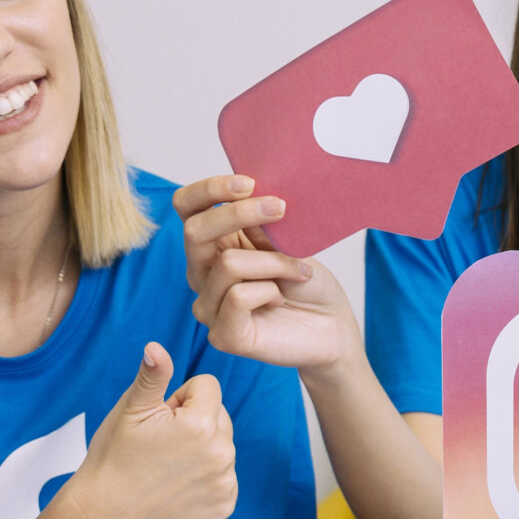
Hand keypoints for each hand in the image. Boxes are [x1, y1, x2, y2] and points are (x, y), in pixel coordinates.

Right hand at [63, 342, 239, 518]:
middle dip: (194, 422)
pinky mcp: (225, 505)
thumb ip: (152, 375)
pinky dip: (205, 478)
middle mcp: (222, 453)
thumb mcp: (130, 409)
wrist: (104, 514)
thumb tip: (156, 346)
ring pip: (221, 445)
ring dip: (201, 449)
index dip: (179, 398)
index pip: (207, 386)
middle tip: (160, 444)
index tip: (158, 420)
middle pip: (219, 415)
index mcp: (201, 424)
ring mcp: (225, 482)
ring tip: (166, 466)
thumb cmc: (114, 456)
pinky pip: (224, 476)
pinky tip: (177, 486)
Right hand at [176, 176, 360, 372]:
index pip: (187, 206)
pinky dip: (270, 291)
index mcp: (214, 244)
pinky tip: (280, 299)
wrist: (332, 326)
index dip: (210, 189)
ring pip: (229, 264)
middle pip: (194, 230)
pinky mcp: (224, 335)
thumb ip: (260, 222)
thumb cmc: (307, 282)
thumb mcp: (286, 241)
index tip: (249, 183)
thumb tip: (248, 194)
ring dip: (274, 262)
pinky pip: (238, 297)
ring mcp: (209, 306)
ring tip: (298, 272)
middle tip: (280, 208)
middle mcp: (202, 274)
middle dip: (239, 213)